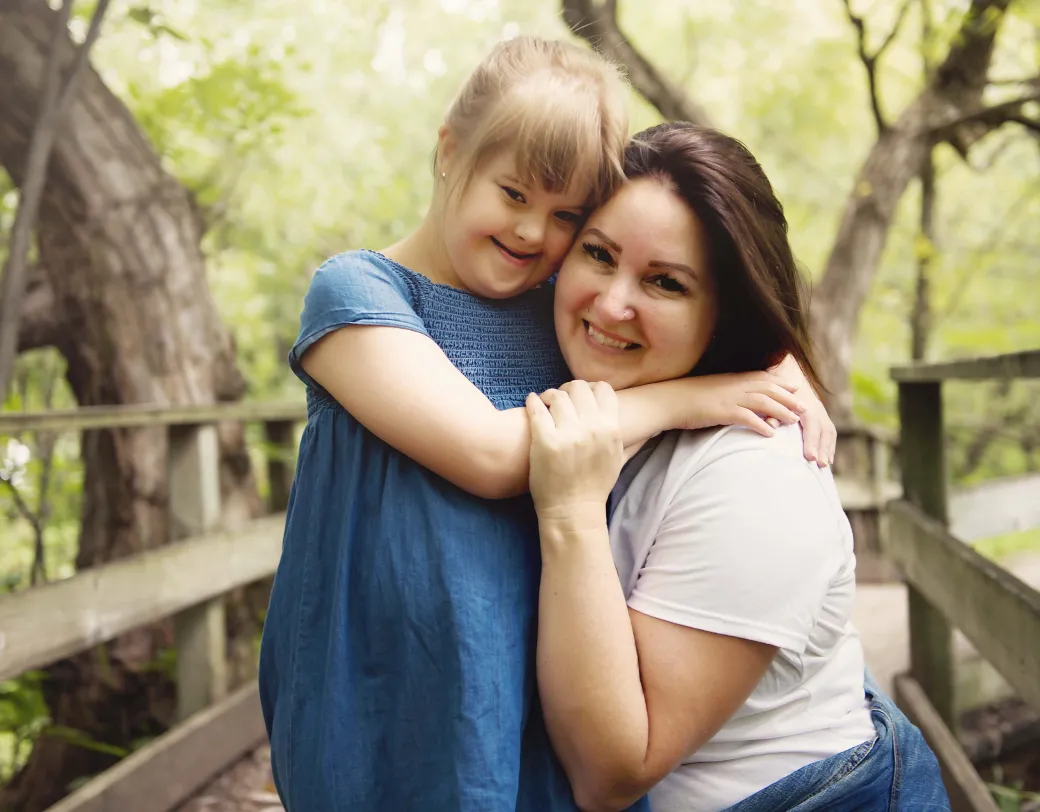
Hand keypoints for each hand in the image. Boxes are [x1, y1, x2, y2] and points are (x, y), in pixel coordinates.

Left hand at [525, 380, 622, 521]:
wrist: (573, 510)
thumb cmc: (595, 485)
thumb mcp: (618, 458)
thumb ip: (628, 437)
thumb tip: (648, 426)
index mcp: (611, 429)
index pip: (603, 389)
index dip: (591, 387)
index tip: (582, 394)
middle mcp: (591, 428)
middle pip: (578, 387)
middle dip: (569, 389)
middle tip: (561, 398)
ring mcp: (567, 434)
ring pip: (558, 396)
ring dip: (550, 395)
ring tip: (546, 402)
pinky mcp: (544, 441)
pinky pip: (537, 409)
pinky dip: (533, 401)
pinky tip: (532, 401)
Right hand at [678, 372, 804, 436]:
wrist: (669, 400)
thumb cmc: (688, 397)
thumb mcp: (712, 389)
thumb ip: (728, 391)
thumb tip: (739, 398)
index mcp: (733, 379)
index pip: (763, 378)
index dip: (781, 384)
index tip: (795, 389)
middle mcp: (735, 386)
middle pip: (769, 389)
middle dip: (789, 398)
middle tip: (804, 408)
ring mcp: (730, 398)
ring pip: (764, 402)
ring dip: (782, 412)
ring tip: (795, 422)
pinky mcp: (723, 412)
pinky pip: (747, 418)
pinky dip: (761, 425)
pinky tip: (771, 434)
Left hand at [767, 357, 835, 465]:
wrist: (787, 374)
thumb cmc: (775, 391)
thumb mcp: (771, 400)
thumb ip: (772, 412)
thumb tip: (771, 425)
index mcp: (804, 404)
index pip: (811, 424)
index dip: (811, 441)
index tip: (809, 457)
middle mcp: (816, 407)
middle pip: (823, 430)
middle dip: (822, 448)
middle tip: (819, 464)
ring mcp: (822, 412)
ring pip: (829, 432)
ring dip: (828, 449)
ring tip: (824, 465)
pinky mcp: (823, 416)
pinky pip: (830, 433)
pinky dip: (830, 446)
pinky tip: (828, 459)